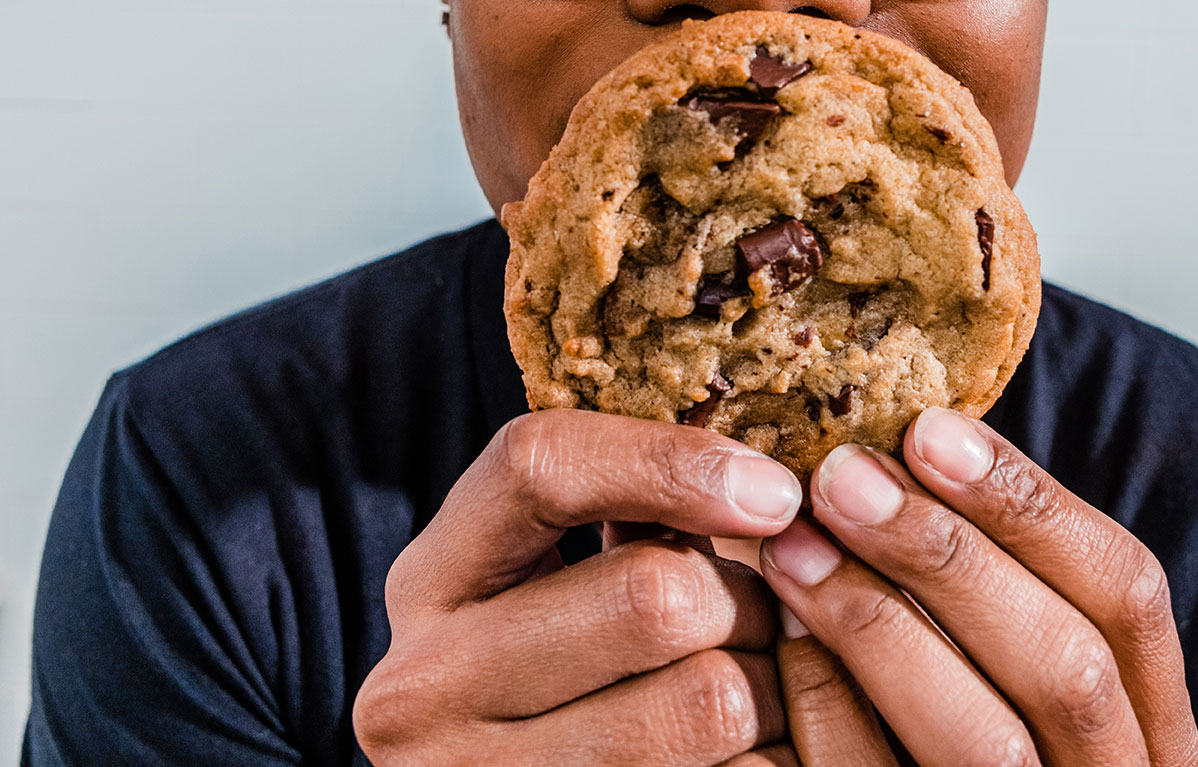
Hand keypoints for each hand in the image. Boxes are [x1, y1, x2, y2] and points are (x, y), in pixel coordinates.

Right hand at [353, 410, 804, 765]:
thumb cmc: (557, 680)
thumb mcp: (552, 583)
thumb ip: (630, 517)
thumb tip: (755, 482)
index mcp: (428, 586)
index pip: (538, 467)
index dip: (668, 461)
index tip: (769, 490)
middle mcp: (428, 687)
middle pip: (653, 593)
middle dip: (744, 598)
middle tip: (764, 617)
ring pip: (709, 699)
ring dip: (769, 687)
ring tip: (758, 689)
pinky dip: (768, 759)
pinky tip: (747, 753)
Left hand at [761, 408, 1197, 766]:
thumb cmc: (963, 716)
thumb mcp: (1014, 648)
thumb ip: (989, 571)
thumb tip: (910, 432)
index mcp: (1149, 712)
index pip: (1124, 591)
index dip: (1029, 503)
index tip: (927, 427)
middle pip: (1064, 666)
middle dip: (947, 558)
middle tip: (839, 476)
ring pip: (987, 742)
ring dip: (881, 626)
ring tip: (792, 543)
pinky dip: (830, 709)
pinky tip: (782, 636)